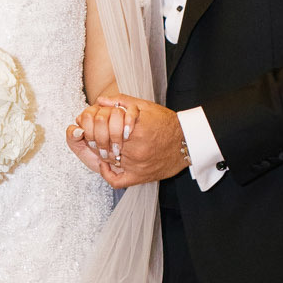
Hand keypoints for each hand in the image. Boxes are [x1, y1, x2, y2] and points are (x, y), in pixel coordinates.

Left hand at [65, 95, 189, 185]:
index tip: (96, 122)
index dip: (96, 124)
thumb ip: (121, 102)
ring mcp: (136, 165)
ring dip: (102, 151)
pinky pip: (116, 181)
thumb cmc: (167, 124)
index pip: (103, 128)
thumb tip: (100, 101)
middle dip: (97, 137)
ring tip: (104, 144)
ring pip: (107, 159)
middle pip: (103, 144)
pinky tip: (105, 165)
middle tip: (97, 133)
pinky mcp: (140, 176)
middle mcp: (135, 149)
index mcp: (135, 130)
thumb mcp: (145, 106)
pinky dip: (107, 174)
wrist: (187, 142)